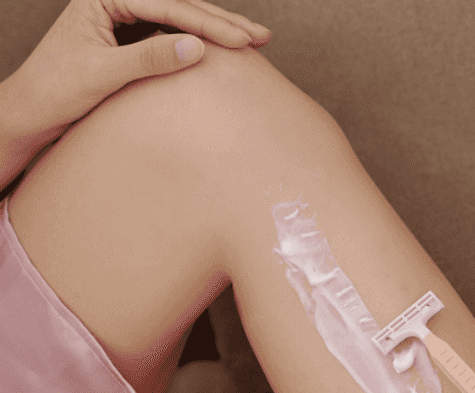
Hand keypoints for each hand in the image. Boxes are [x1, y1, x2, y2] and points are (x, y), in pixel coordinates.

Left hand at [2, 0, 270, 147]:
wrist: (29, 114)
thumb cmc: (54, 92)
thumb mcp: (104, 75)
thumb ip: (149, 58)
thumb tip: (198, 47)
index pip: (166, 5)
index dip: (207, 23)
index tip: (241, 41)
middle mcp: (112, 0)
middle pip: (178, 5)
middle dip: (221, 20)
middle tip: (261, 36)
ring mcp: (121, 18)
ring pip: (179, 18)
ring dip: (216, 29)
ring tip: (252, 40)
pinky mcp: (127, 38)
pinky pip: (170, 33)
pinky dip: (200, 42)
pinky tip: (223, 49)